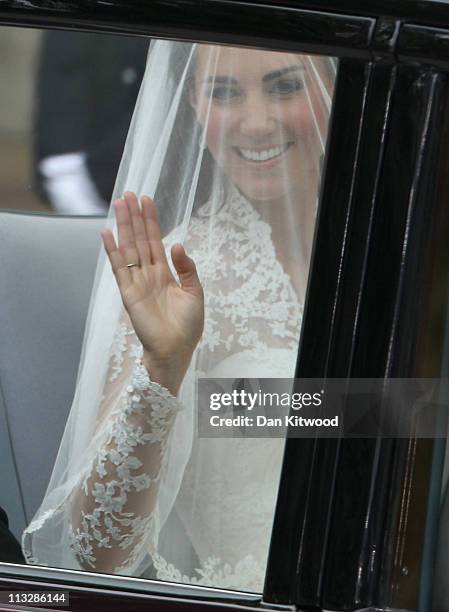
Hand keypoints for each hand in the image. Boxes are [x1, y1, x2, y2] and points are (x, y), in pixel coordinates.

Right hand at [101, 192, 203, 394]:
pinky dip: (112, 250)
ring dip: (124, 226)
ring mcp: (137, 282)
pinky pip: (118, 268)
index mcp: (165, 274)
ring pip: (129, 247)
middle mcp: (149, 274)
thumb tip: (176, 244)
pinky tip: (106, 232)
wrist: (176, 349)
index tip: (147, 200)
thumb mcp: (195, 292)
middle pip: (140, 239)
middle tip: (130, 194)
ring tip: (120, 204)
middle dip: (135, 217)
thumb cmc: (188, 326)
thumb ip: (187, 268)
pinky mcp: (128, 293)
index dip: (152, 221)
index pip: (156, 241)